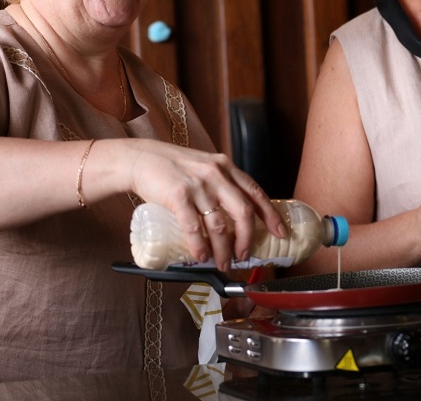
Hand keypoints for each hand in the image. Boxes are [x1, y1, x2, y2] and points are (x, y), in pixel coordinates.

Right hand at [125, 139, 286, 270]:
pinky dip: (199, 246)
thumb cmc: (172, 167)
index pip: (256, 192)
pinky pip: (194, 227)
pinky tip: (201, 256)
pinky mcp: (178, 195)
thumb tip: (234, 216)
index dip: (271, 215)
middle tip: (244, 256)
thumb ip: (219, 183)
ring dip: (223, 250)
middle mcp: (216, 174)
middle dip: (246, 239)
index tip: (280, 233)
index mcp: (225, 167)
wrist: (139, 158)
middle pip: (242, 212)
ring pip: (219, 225)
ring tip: (221, 263)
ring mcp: (198, 185)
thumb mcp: (204, 166)